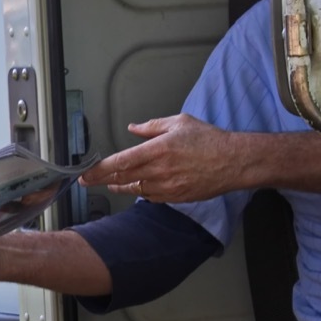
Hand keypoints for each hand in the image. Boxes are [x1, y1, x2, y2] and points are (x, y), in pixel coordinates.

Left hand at [79, 114, 239, 202]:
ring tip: (111, 183)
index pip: (121, 162)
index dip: (100, 169)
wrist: (233, 162)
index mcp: (158, 149)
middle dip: (101, 179)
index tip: (86, 173)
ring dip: (121, 186)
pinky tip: (138, 187)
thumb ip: (152, 126)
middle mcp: (160, 170)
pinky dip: (141, 192)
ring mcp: (167, 187)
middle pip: (122, 178)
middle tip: (87, 181)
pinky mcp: (176, 197)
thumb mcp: (179, 122)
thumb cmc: (209, 140)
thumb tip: (133, 129)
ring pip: (135, 189)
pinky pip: (151, 197)